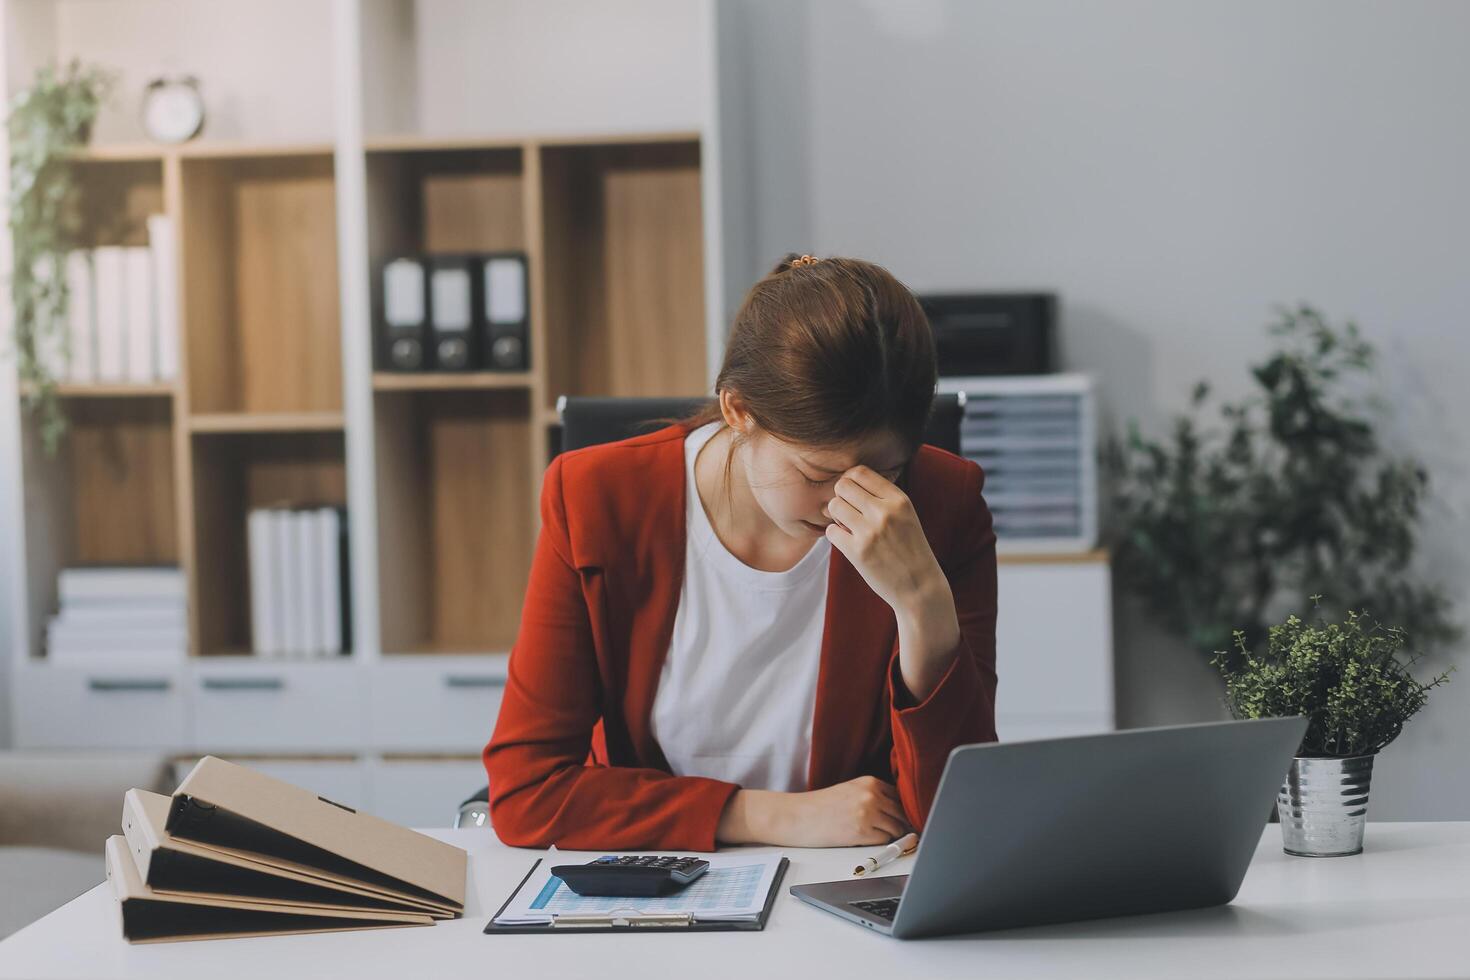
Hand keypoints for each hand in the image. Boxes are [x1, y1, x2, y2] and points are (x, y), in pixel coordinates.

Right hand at [717, 777, 912, 846]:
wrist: (798, 816)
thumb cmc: (822, 806)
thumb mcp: (851, 790)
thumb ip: (874, 796)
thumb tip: (901, 813)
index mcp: (870, 782)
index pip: (902, 797)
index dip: (902, 811)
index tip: (902, 820)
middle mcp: (872, 795)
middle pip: (903, 814)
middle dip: (901, 825)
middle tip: (894, 833)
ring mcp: (868, 813)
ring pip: (896, 829)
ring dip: (889, 835)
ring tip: (871, 834)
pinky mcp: (862, 832)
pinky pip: (884, 841)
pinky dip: (878, 844)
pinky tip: (862, 839)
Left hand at [823, 466, 942, 612]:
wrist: (920, 587)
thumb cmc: (911, 550)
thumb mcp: (906, 515)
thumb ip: (882, 497)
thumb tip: (847, 482)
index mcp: (899, 499)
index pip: (860, 472)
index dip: (851, 480)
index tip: (854, 494)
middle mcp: (885, 512)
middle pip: (843, 486)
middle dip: (842, 497)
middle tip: (849, 512)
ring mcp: (870, 532)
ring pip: (834, 506)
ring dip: (836, 516)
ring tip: (849, 527)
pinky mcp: (858, 552)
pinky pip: (830, 531)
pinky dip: (835, 536)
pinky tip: (848, 542)